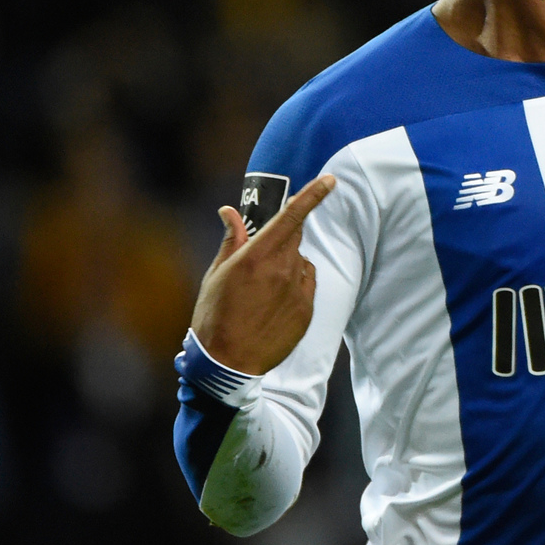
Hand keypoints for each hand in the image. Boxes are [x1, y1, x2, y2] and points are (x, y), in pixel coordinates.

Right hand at [189, 175, 336, 374]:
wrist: (228, 364)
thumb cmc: (214, 317)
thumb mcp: (216, 275)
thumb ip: (231, 240)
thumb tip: (230, 211)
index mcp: (256, 256)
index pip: (291, 217)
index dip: (313, 195)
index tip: (330, 180)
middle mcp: (282, 270)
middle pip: (294, 237)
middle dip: (282, 236)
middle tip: (260, 255)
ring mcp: (298, 291)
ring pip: (299, 262)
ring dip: (285, 264)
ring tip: (259, 291)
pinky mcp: (307, 310)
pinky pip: (306, 285)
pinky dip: (294, 285)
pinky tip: (272, 304)